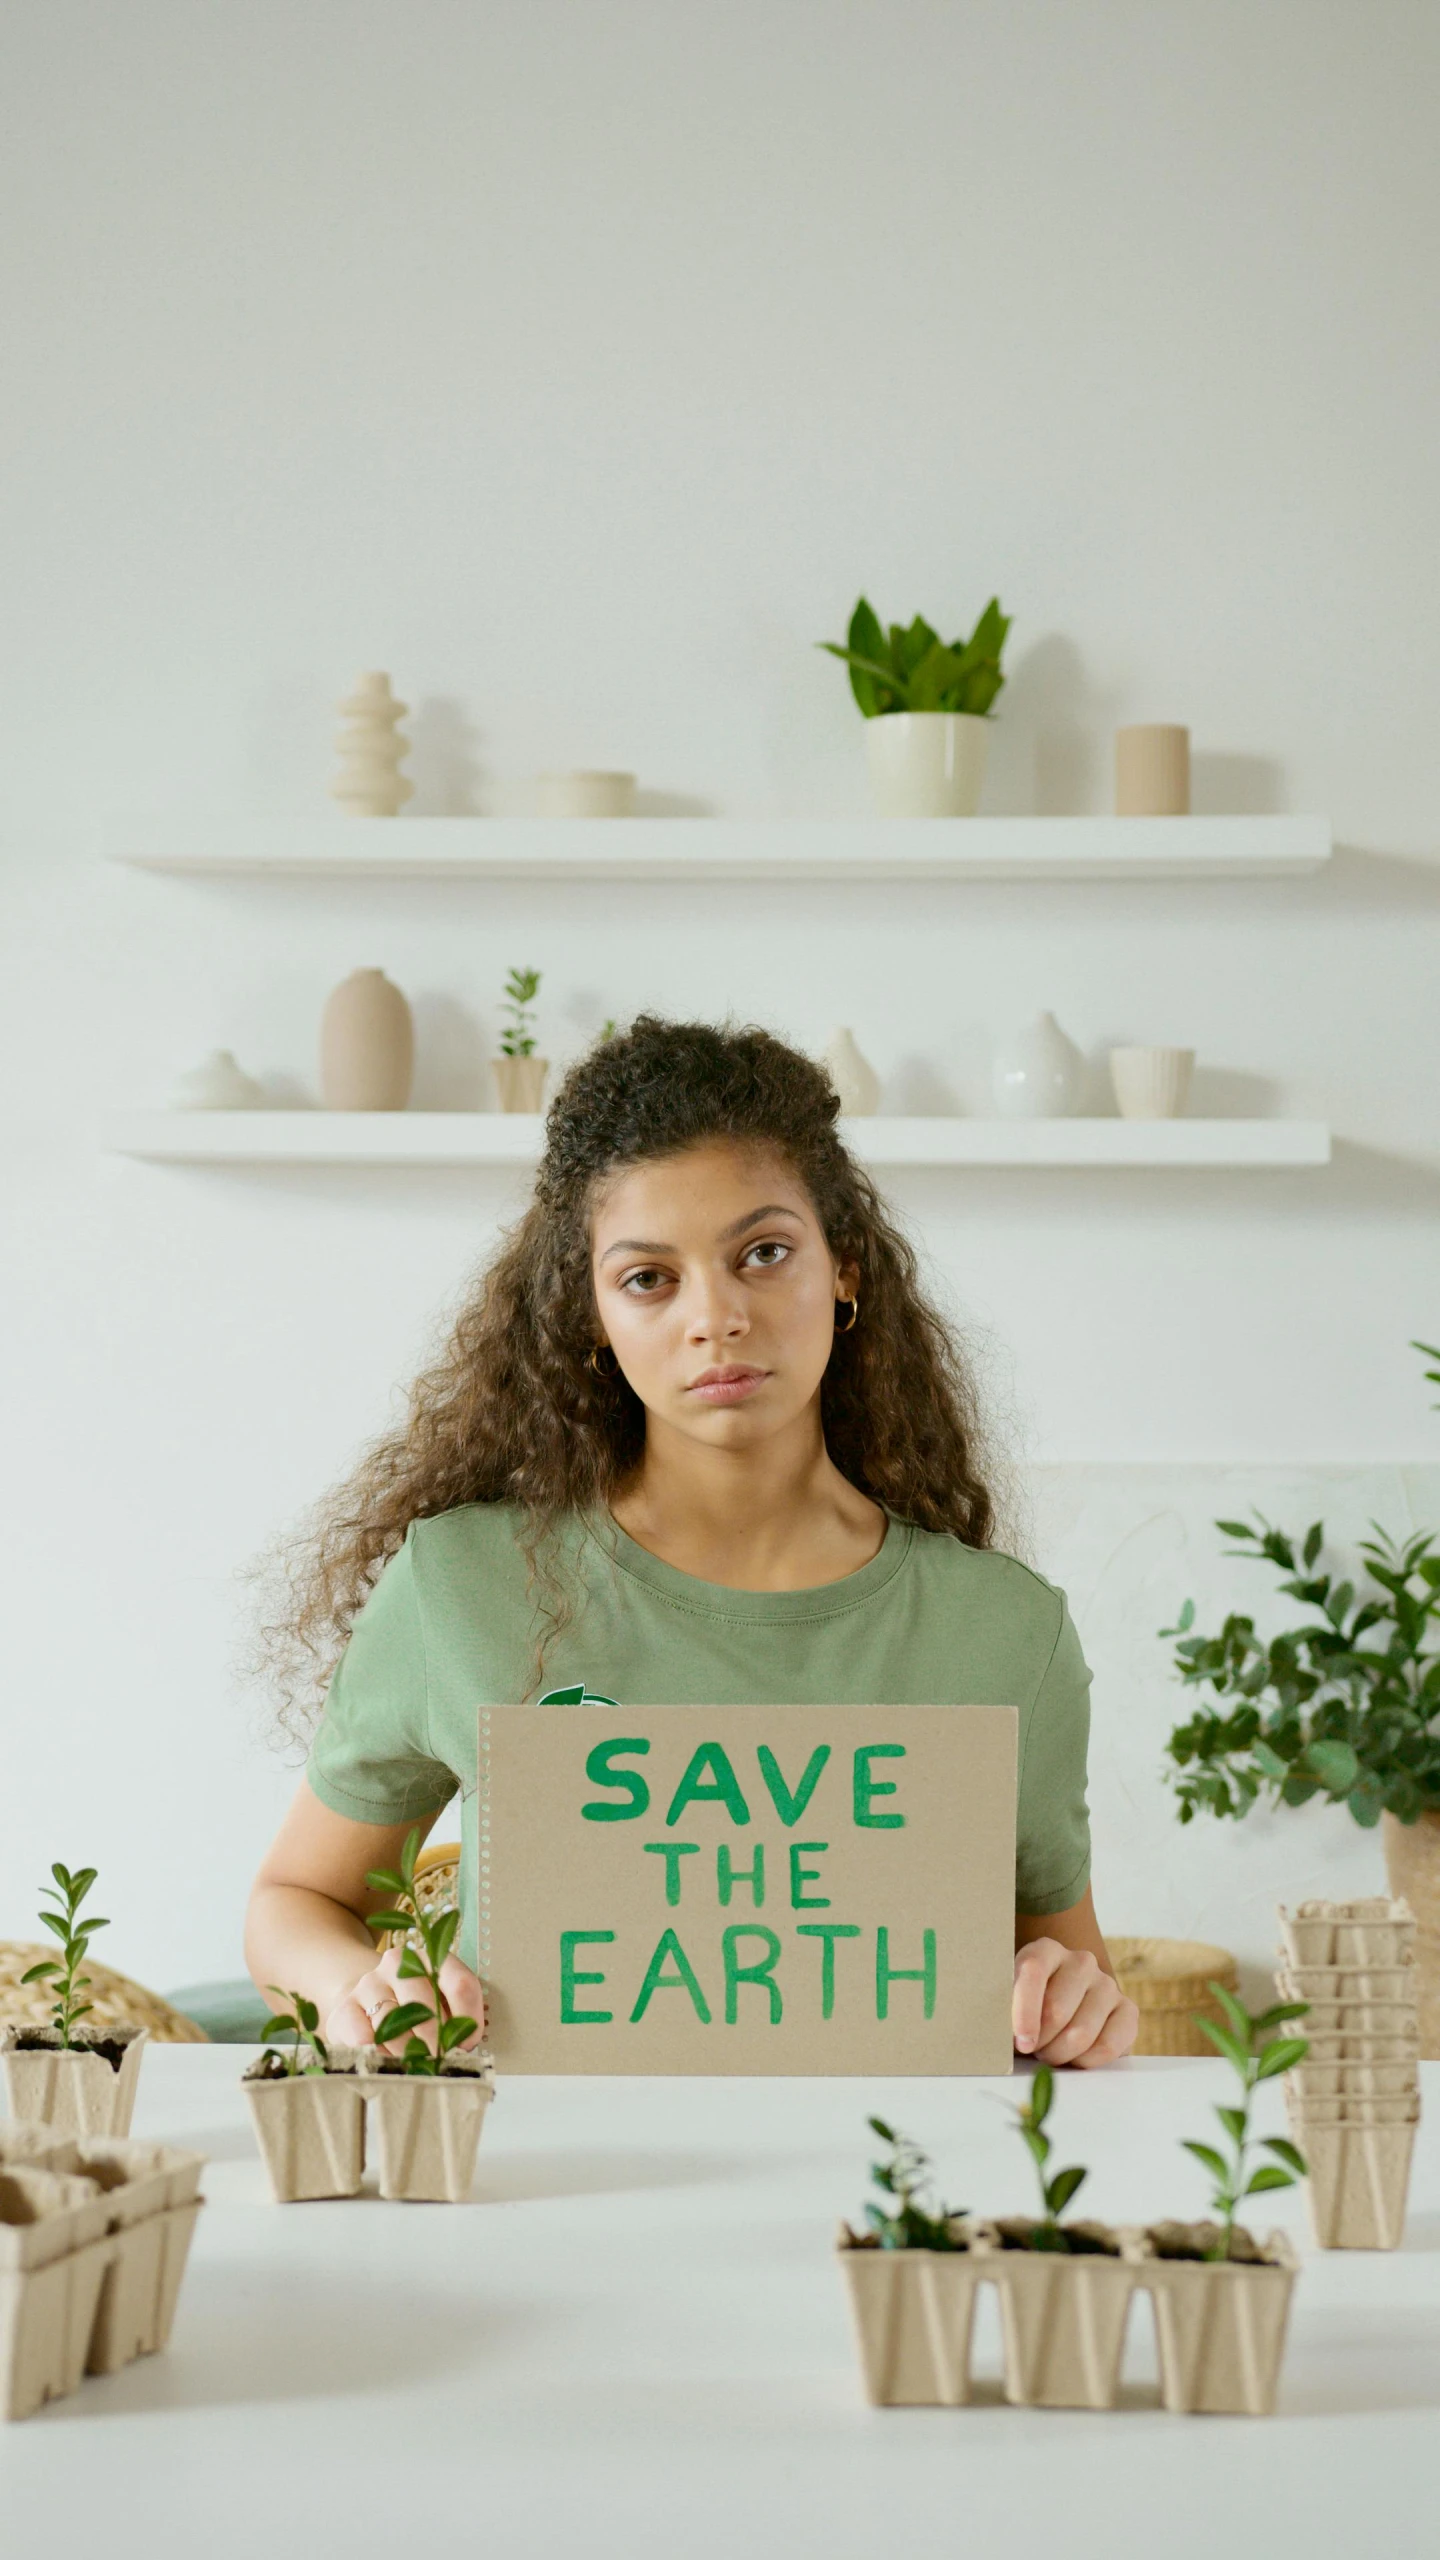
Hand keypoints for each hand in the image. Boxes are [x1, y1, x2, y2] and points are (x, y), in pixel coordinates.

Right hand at [324, 1942, 486, 2053]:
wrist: (366, 2002)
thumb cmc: (415, 2009)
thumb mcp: (442, 2005)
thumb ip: (458, 2018)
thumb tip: (464, 2043)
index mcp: (432, 1959)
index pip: (460, 1984)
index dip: (467, 2019)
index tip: (466, 2044)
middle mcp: (399, 1963)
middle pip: (424, 2006)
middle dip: (436, 2042)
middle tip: (440, 2062)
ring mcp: (369, 1983)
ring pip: (393, 2024)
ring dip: (408, 2052)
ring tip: (415, 2065)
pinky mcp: (345, 2008)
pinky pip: (363, 2038)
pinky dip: (378, 2054)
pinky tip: (387, 2060)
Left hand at [1012, 1938, 1137, 2068]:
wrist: (1062, 2015)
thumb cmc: (1026, 2010)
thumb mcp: (1008, 2003)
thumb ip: (1001, 2012)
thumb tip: (999, 2037)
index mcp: (1046, 1950)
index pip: (1033, 1971)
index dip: (1025, 2011)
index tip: (1020, 2042)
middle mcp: (1080, 1962)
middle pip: (1057, 2010)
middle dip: (1040, 2042)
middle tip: (1032, 2050)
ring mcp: (1106, 1984)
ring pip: (1081, 2033)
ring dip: (1060, 2054)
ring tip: (1050, 2052)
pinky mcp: (1127, 2010)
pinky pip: (1108, 2046)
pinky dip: (1086, 2062)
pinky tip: (1075, 2059)